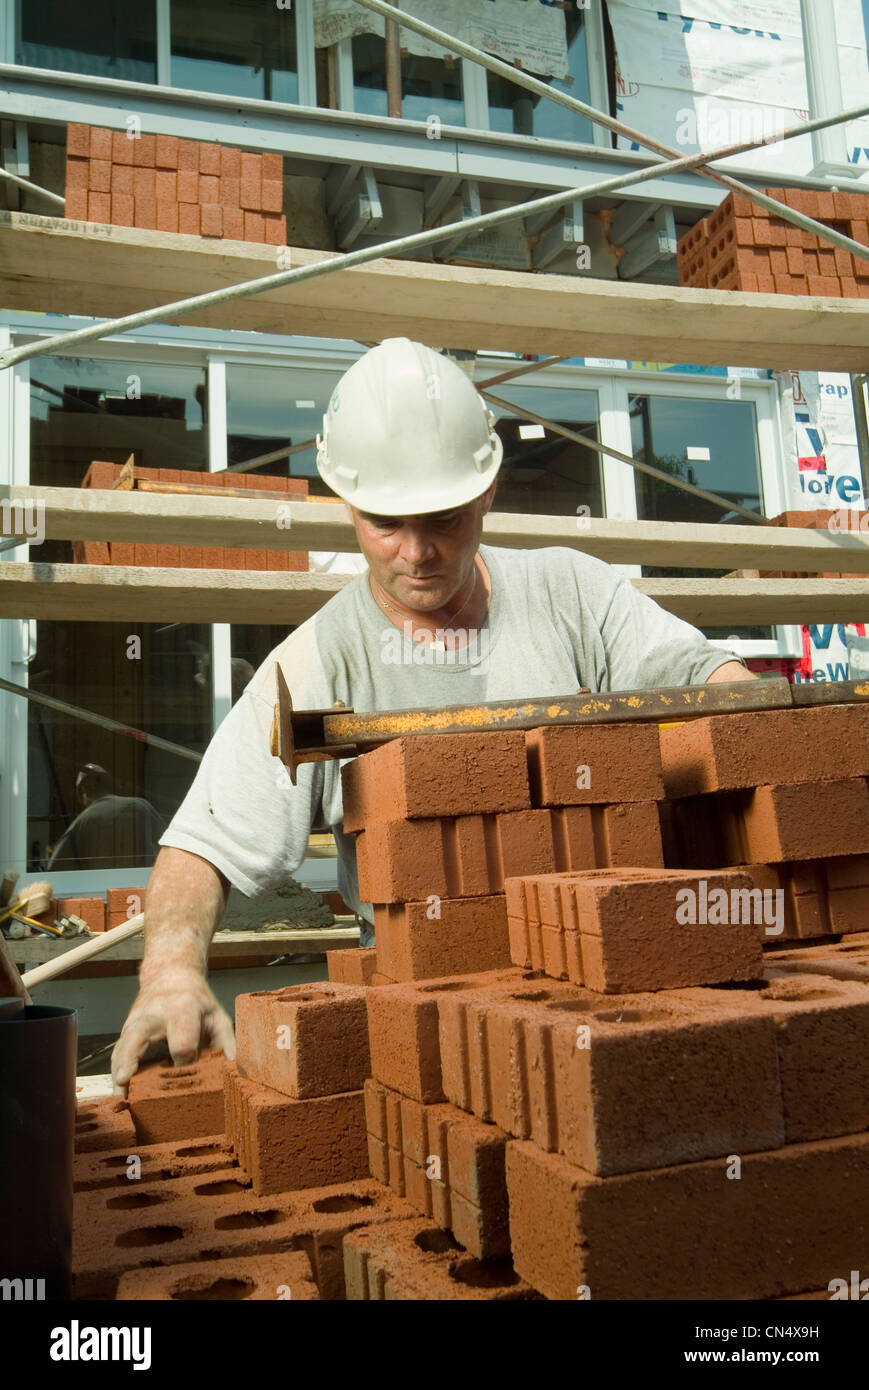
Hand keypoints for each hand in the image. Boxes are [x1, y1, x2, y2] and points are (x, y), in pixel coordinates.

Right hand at [111, 966, 235, 1095]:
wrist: (171, 975)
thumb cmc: (197, 1001)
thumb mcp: (218, 1017)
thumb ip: (227, 1046)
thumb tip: (235, 1077)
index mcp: (183, 1009)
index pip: (181, 1041)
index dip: (185, 1060)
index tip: (188, 1073)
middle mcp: (154, 1014)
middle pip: (138, 1036)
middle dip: (130, 1058)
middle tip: (125, 1080)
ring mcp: (136, 1021)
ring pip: (122, 1046)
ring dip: (118, 1072)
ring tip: (119, 1100)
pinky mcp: (126, 1030)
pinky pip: (117, 1052)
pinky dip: (116, 1072)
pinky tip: (118, 1094)